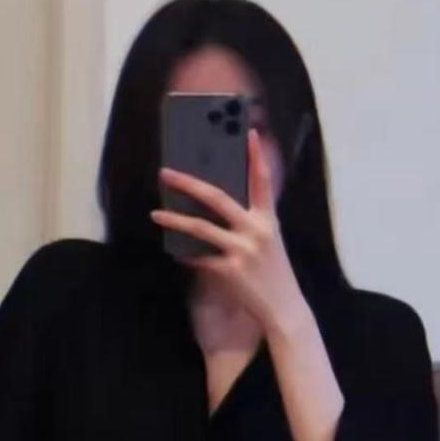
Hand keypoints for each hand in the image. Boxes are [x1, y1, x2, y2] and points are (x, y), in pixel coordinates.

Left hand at [150, 128, 309, 338]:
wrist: (283, 308)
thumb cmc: (273, 273)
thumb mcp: (269, 241)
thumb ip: (250, 222)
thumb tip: (217, 205)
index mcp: (268, 220)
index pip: (263, 181)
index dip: (256, 156)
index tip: (249, 133)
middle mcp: (256, 231)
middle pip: (218, 198)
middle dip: (188, 183)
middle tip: (166, 172)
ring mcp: (243, 251)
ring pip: (201, 227)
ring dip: (175, 219)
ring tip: (156, 214)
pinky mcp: (230, 271)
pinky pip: (200, 258)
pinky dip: (186, 254)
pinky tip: (175, 251)